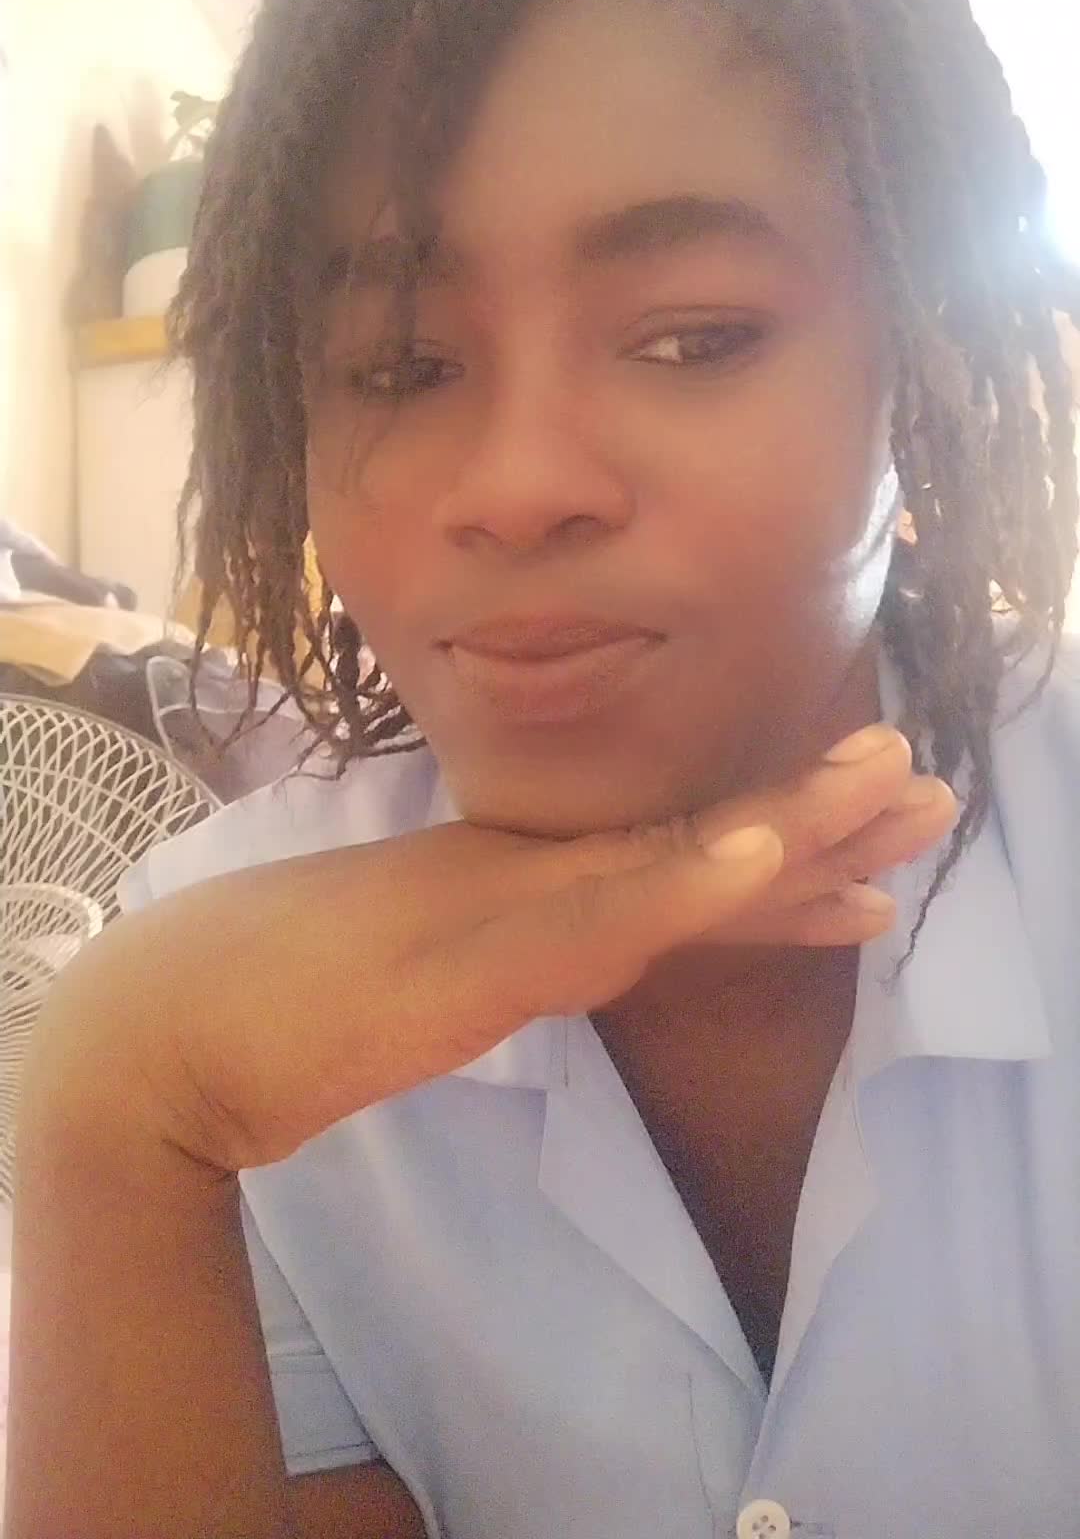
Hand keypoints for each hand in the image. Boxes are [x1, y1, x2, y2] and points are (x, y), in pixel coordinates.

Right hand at [31, 725, 953, 1175]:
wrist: (182, 1022)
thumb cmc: (291, 996)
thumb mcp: (431, 977)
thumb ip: (507, 950)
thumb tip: (585, 948)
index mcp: (531, 889)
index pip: (679, 875)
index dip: (784, 855)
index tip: (879, 843)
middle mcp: (535, 884)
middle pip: (700, 851)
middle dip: (822, 820)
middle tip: (927, 775)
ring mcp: (507, 913)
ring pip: (674, 867)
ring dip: (789, 825)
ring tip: (889, 782)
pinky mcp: (475, 955)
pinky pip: (598, 920)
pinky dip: (683, 884)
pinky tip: (754, 854)